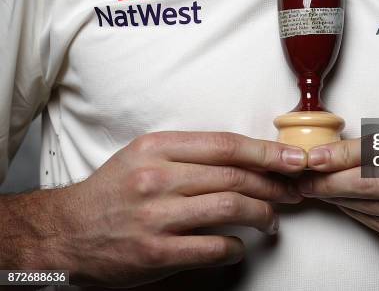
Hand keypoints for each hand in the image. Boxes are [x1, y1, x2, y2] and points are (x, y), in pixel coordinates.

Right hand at [46, 132, 306, 286]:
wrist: (66, 232)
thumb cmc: (113, 191)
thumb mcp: (145, 156)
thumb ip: (191, 154)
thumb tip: (245, 159)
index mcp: (157, 148)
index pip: (226, 145)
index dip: (267, 151)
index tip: (294, 158)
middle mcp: (157, 177)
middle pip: (235, 176)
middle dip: (274, 184)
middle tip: (294, 190)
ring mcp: (156, 215)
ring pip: (231, 207)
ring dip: (262, 214)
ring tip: (272, 220)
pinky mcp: (155, 251)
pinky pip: (214, 247)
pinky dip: (236, 247)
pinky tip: (240, 246)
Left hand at [298, 139, 378, 290]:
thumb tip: (374, 155)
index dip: (342, 154)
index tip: (318, 155)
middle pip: (366, 178)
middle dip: (327, 176)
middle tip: (301, 173)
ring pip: (370, 203)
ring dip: (336, 197)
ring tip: (312, 189)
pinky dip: (359, 217)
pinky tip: (344, 210)